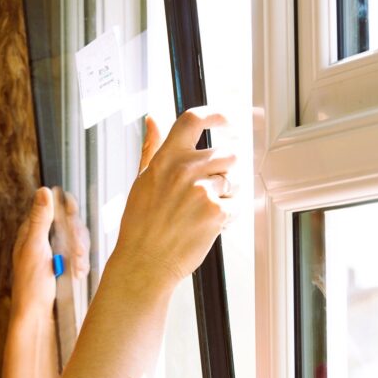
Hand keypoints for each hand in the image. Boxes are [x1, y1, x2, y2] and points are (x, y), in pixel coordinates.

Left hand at [12, 187, 89, 317]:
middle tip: (77, 253)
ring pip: (78, 240)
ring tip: (77, 269)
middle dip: (77, 238)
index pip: (52, 207)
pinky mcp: (64, 265)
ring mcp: (55, 253)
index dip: (66, 207)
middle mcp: (43, 239)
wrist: (37, 317)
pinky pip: (80, 256)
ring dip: (81, 253)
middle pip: (70, 224)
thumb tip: (43, 191)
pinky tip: (78, 274)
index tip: (74, 210)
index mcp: (31, 232)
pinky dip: (82, 264)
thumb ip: (40, 220)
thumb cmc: (30, 286)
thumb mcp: (35, 249)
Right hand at [111, 110, 236, 289]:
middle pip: (226, 152)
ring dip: (226, 194)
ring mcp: (202, 190)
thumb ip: (152, 148)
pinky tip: (207, 225)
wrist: (144, 262)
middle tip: (211, 189)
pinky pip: (236, 205)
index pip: (193, 120)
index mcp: (166, 159)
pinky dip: (227, 216)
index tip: (226, 121)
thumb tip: (152, 120)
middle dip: (225, 171)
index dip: (215, 115)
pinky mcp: (216, 212)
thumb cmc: (140, 226)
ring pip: (234, 179)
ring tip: (203, 211)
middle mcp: (185, 170)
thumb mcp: (142, 180)